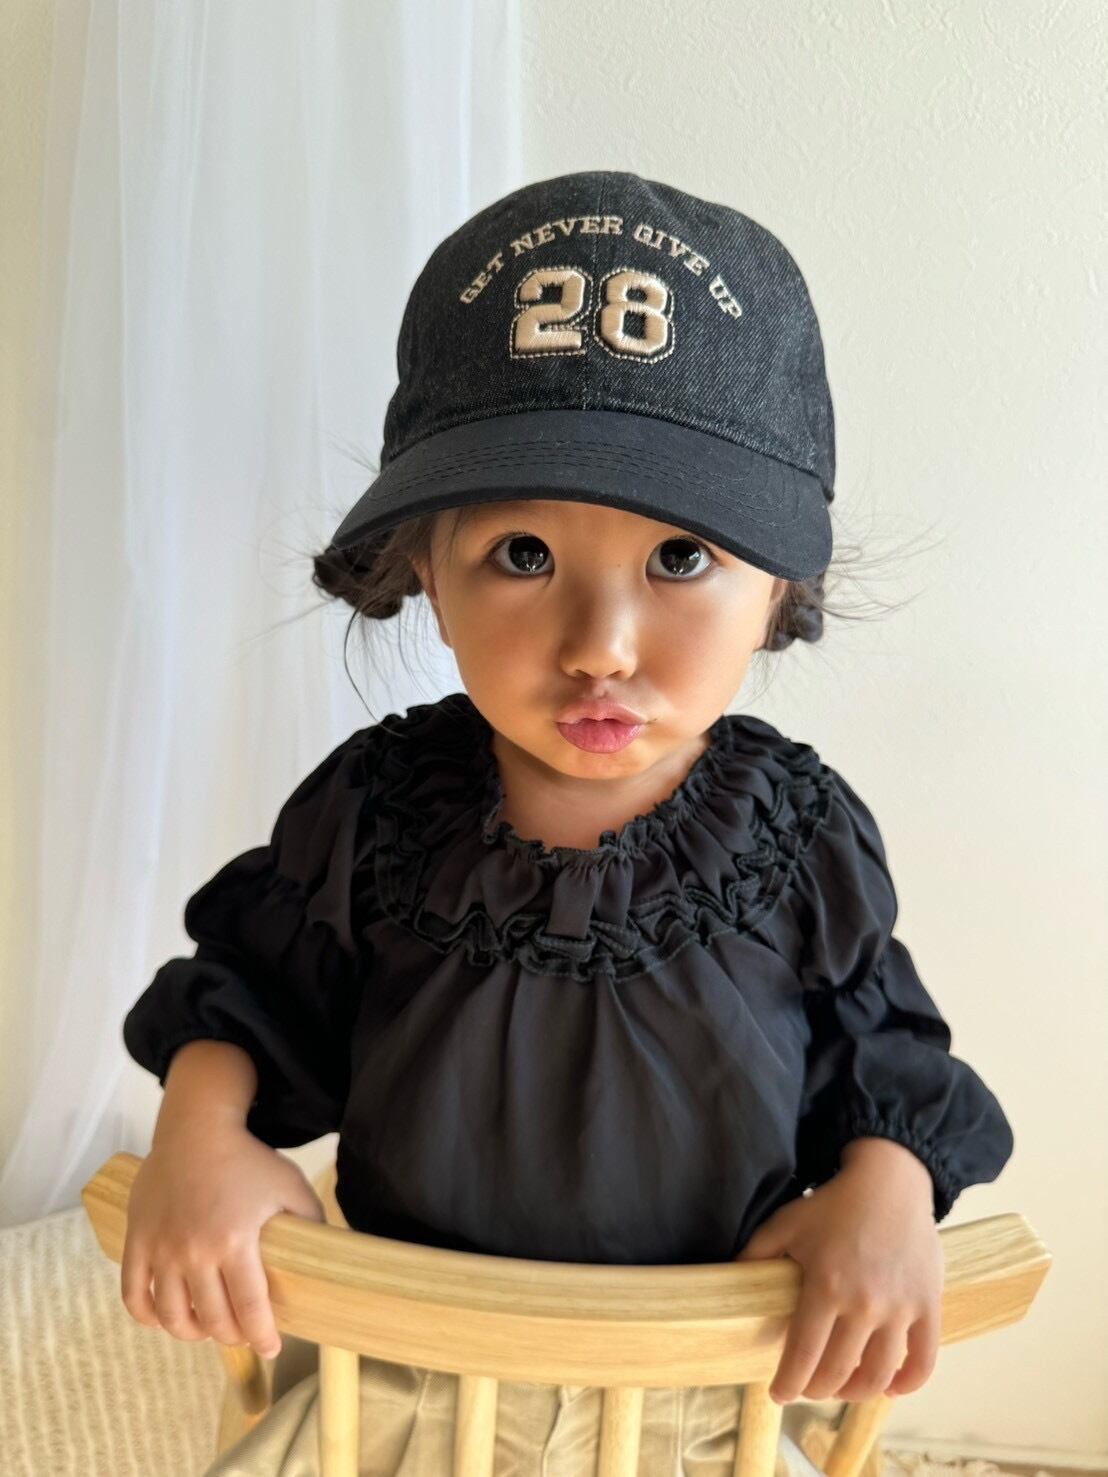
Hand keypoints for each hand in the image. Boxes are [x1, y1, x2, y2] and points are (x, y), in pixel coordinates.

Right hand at [122, 1123, 326, 1360]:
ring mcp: (161, 1248)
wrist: (197, 1130)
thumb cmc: (248, 1159)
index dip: (262, 1336)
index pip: (250, 1308)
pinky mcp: (137, 1241)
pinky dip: (149, 1317)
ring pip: (173, 1316)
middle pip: (213, 1318)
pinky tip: (166, 1318)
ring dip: (193, 1332)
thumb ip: (311, 1223)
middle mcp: (194, 1251)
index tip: (271, 1349)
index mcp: (235, 1241)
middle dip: (233, 1335)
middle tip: (244, 1333)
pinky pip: (134, 1296)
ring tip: (209, 1328)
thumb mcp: (290, 1186)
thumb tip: (325, 1259)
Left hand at [734, 1138, 943, 1403]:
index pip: (803, 1356)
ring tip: (841, 1387)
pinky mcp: (927, 1306)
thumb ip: (757, 1255)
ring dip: (856, 1392)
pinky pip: (924, 1361)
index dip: (787, 1383)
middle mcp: (863, 1304)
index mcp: (825, 1286)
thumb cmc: (834, 1205)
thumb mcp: (787, 1224)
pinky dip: (908, 1384)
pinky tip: (890, 1387)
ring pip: (878, 1375)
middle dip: (816, 1390)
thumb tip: (731, 1281)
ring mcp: (899, 1308)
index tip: (778, 1393)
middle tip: (807, 1388)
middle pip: (838, 1372)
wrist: (890, 1182)